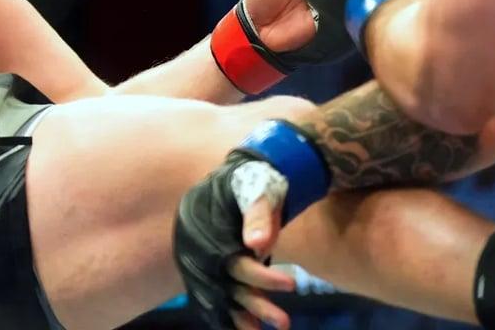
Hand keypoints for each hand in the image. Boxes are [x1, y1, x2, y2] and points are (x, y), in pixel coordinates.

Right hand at [174, 151, 296, 329]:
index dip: (262, 276)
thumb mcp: (254, 188)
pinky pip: (220, 297)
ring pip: (225, 295)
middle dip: (257, 304)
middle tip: (284, 323)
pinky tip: (250, 328)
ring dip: (246, 315)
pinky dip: (232, 315)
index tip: (292, 284)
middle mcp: (203, 252)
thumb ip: (257, 214)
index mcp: (208, 231)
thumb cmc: (248, 180)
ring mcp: (206, 263)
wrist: (235, 179)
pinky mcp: (213, 271)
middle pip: (228, 285)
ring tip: (275, 328)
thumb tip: (259, 244)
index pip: (234, 262)